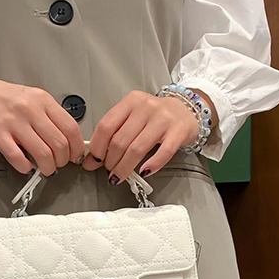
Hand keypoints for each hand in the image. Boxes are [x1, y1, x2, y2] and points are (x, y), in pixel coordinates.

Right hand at [0, 77, 84, 175]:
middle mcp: (30, 110)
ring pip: (43, 154)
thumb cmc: (5, 98)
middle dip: (63, 161)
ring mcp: (13, 122)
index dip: (77, 147)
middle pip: (59, 144)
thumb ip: (50, 116)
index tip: (75, 156)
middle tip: (59, 164)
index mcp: (43, 100)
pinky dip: (26, 168)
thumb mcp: (33, 98)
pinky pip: (18, 158)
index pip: (71, 128)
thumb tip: (68, 140)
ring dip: (48, 168)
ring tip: (45, 169)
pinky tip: (27, 166)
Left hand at [81, 88, 216, 183]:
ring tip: (119, 176)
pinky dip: (151, 165)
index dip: (97, 147)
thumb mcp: (133, 117)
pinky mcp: (178, 132)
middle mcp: (146, 107)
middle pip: (120, 141)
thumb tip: (92, 159)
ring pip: (137, 149)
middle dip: (110, 162)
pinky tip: (144, 172)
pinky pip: (163, 153)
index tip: (93, 161)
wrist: (186, 110)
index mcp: (131, 102)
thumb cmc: (155, 116)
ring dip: (124, 168)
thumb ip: (114, 134)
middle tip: (109, 171)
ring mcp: (163, 119)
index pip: (106, 126)